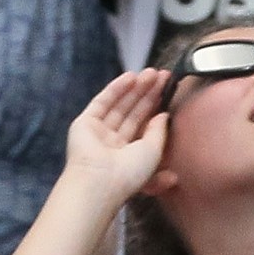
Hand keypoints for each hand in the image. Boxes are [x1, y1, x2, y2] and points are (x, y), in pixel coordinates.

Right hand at [61, 69, 170, 202]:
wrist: (100, 182)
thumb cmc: (128, 174)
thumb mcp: (153, 151)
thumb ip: (158, 131)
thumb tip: (163, 114)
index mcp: (127, 154)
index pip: (143, 123)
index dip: (156, 105)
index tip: (169, 88)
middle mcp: (111, 143)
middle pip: (132, 112)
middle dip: (148, 93)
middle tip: (163, 74)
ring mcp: (97, 133)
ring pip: (119, 105)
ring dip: (135, 88)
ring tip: (151, 72)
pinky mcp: (84, 124)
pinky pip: (102, 102)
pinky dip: (115, 89)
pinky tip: (130, 76)